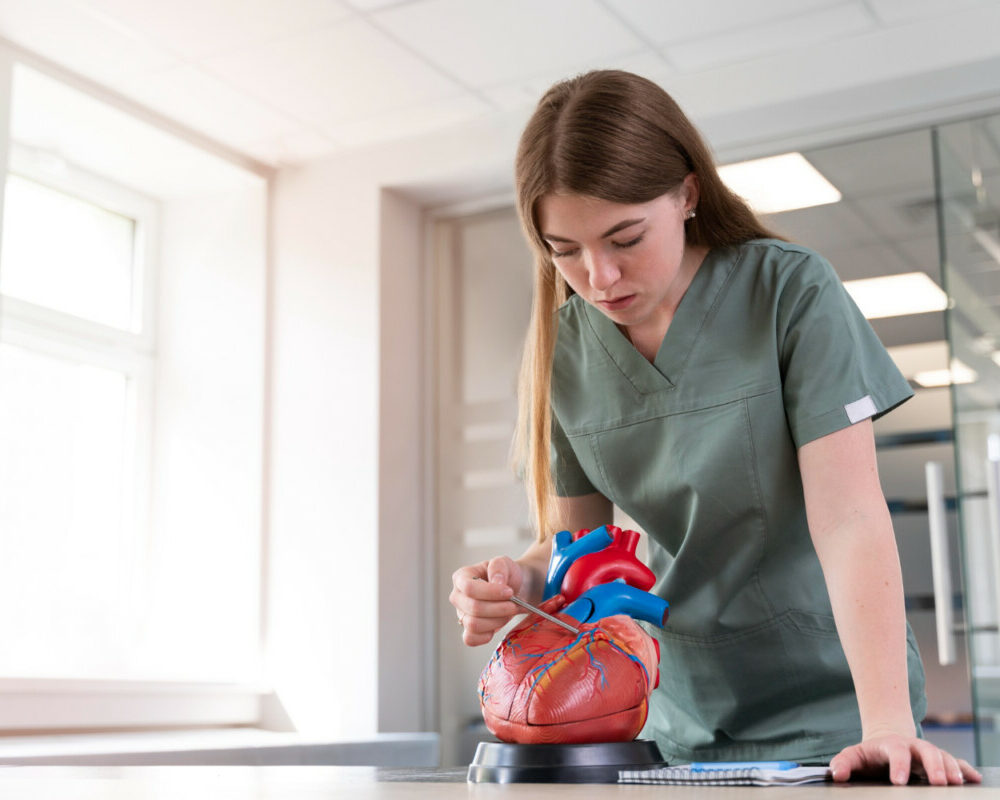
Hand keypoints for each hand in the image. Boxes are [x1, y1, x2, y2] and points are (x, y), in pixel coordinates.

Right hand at [450, 557, 522, 645]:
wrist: (515, 590)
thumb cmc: (507, 575)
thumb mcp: (504, 563)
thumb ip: (498, 567)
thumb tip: (496, 582)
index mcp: (461, 577)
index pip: (469, 588)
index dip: (490, 592)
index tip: (510, 592)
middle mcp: (458, 597)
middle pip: (473, 608)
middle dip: (498, 609)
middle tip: (514, 605)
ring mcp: (462, 614)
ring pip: (473, 625)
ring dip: (497, 620)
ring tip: (509, 612)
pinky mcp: (468, 630)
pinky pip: (471, 639)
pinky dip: (486, 635)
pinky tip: (498, 624)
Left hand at [830, 733, 980, 784]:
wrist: (886, 739)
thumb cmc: (871, 753)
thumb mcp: (855, 755)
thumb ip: (843, 763)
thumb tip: (835, 774)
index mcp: (893, 745)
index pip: (897, 752)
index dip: (899, 766)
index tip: (899, 781)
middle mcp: (914, 747)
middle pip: (927, 751)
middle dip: (934, 766)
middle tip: (938, 783)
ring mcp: (928, 753)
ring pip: (944, 757)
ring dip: (952, 769)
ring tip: (956, 783)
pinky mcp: (939, 761)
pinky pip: (956, 763)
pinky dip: (965, 769)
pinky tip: (974, 778)